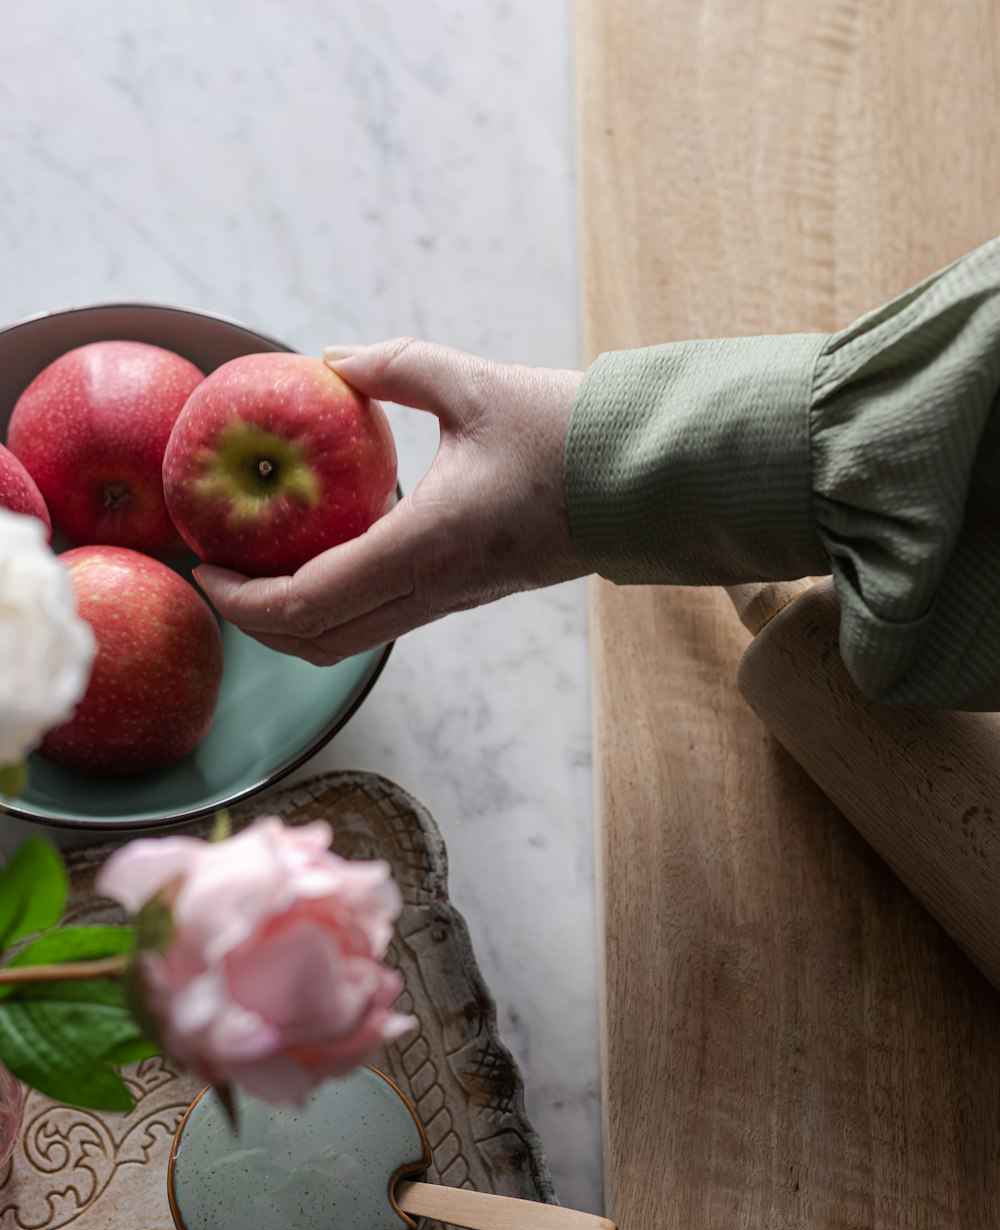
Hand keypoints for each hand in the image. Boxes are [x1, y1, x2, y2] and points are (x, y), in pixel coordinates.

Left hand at [194, 339, 585, 664]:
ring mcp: (448, 604)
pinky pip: (377, 624)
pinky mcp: (462, 600)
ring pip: (346, 645)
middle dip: (253, 623)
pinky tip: (316, 559)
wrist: (641, 484)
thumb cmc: (565, 433)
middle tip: (217, 573)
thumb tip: (327, 360)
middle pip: (316, 644)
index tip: (204, 564)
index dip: (241, 598)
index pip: (306, 602)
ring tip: (255, 573)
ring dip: (290, 623)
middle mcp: (431, 591)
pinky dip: (329, 610)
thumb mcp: (472, 383)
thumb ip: (392, 366)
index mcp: (424, 547)